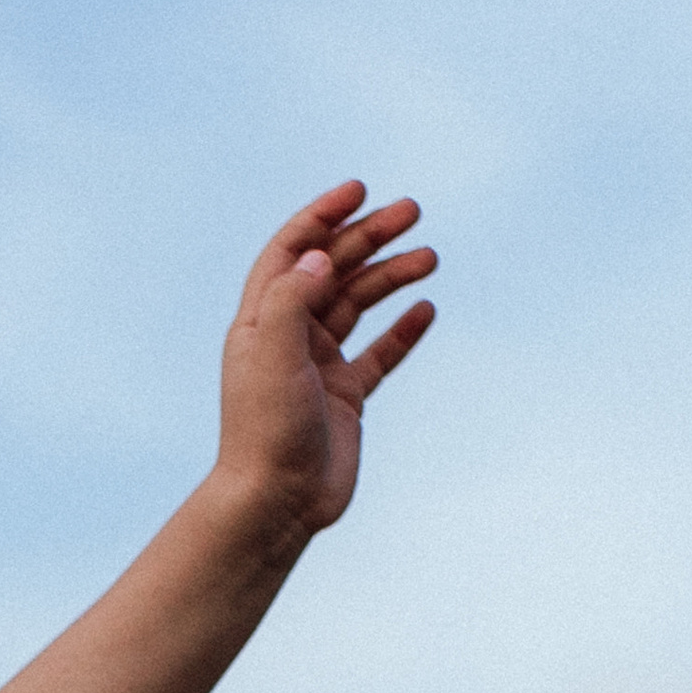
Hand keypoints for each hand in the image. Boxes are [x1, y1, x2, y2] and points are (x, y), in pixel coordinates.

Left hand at [215, 182, 436, 544]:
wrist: (276, 502)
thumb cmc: (266, 430)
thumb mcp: (272, 357)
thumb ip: (292, 302)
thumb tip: (319, 257)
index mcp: (262, 320)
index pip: (293, 252)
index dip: (323, 216)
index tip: (359, 190)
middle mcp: (289, 336)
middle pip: (332, 270)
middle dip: (369, 236)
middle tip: (411, 211)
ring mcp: (319, 365)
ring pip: (359, 305)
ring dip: (391, 276)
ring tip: (429, 256)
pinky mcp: (346, 396)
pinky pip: (379, 353)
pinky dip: (402, 330)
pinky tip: (425, 308)